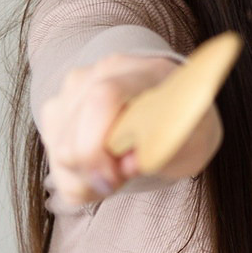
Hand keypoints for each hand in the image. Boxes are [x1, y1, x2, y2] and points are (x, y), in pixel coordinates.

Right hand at [37, 53, 223, 206]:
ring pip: (60, 154)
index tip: (116, 177)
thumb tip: (127, 165)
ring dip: (89, 179)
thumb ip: (166, 150)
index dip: (97, 145)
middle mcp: (96, 75)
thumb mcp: (196, 138)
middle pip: (72, 137)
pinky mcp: (55, 113)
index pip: (102, 97)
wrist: (167, 107)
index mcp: (140, 73)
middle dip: (96, 172)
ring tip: (118, 170)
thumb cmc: (183, 123)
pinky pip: (56, 164)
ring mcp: (70, 93)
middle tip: (126, 176)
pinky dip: (79, 179)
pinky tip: (103, 168)